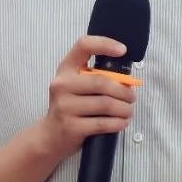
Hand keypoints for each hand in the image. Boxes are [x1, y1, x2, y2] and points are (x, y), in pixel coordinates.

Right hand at [38, 35, 136, 156]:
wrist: (49, 136)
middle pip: (102, 82)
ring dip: (124, 109)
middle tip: (132, 98)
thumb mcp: (75, 86)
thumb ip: (95, 78)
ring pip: (106, 104)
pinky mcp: (71, 127)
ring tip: (128, 111)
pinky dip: (118, 123)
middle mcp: (62, 85)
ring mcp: (64, 106)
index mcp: (65, 69)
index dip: (104, 44)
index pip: (83, 46)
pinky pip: (103, 123)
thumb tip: (127, 80)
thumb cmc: (69, 107)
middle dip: (124, 91)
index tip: (123, 50)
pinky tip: (122, 122)